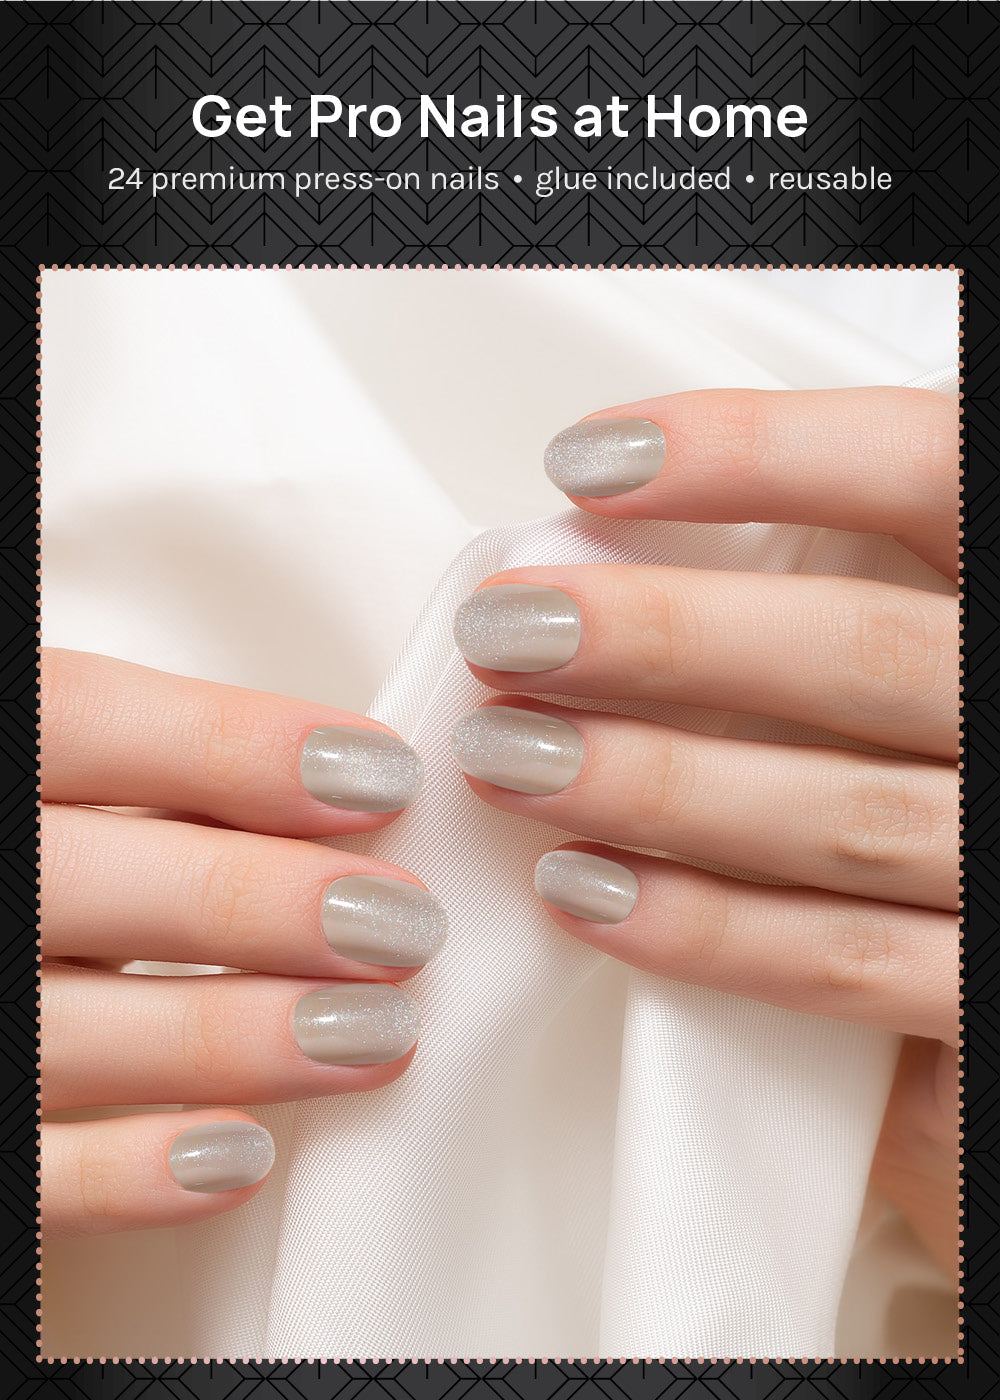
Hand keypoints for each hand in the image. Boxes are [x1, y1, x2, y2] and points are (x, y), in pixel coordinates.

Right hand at [40, 650, 443, 1236]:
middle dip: (261, 900)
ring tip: (377, 1031)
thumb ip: (165, 774)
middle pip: (79, 878)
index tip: (379, 774)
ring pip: (70, 1033)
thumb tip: (344, 785)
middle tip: (398, 922)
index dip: (234, 745)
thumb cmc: (49, 871)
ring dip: (241, 1037)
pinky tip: (243, 1152)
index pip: (82, 717)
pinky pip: (30, 1174)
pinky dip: (137, 1174)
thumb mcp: (79, 789)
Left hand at [450, 387, 959, 1278]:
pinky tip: (582, 887)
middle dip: (665, 636)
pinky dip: (706, 929)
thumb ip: (855, 586)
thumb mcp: (931, 638)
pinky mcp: (993, 998)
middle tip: (507, 628)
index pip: (924, 466)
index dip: (758, 451)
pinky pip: (846, 965)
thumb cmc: (953, 746)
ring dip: (653, 784)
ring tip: (505, 756)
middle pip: (865, 651)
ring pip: (841, 817)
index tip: (591, 461)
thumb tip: (635, 527)